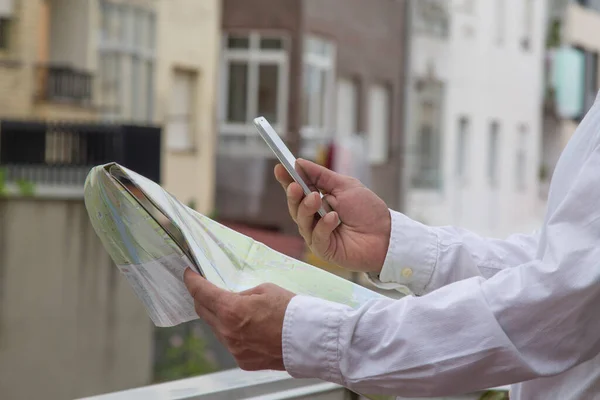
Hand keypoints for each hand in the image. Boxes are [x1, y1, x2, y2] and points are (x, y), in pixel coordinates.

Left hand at [183, 268, 294, 370]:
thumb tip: (233, 299)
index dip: (192, 281)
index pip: (201, 293)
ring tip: (234, 309)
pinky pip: (231, 343)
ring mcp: (234, 349)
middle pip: (203, 312)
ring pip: (217, 329)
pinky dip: (234, 333)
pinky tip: (248, 327)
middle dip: (202, 298)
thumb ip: (242, 294)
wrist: (310, 338)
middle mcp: (227, 332)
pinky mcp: (243, 361)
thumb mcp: (264, 290)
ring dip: (219, 317)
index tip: (189, 275)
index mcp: (231, 309)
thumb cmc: (291, 310)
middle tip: (206, 289)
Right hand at [274, 159, 390, 272]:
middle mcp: (314, 218)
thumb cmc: (367, 210)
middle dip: (293, 195)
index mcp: (318, 201)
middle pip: (295, 206)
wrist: (386, 234)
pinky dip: (324, 225)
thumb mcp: (344, 185)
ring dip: (307, 208)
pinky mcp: (324, 249)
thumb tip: (299, 163)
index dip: (287, 180)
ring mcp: (317, 234)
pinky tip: (334, 218)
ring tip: (317, 198)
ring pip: (302, 221)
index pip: (298, 190)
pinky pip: (316, 236)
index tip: (279, 168)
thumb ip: (321, 175)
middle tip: (295, 186)